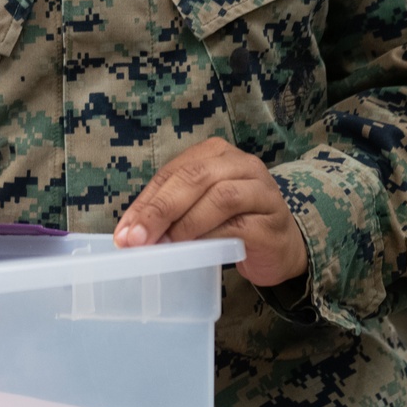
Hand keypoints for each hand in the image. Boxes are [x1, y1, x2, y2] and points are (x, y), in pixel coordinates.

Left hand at [113, 137, 308, 287]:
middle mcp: (240, 164)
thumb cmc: (232, 223)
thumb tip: (130, 234)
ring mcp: (261, 190)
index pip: (172, 172)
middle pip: (194, 178)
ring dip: (186, 224)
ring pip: (219, 197)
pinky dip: (213, 239)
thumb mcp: (196, 209)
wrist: (282, 247)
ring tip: (166, 246)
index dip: (145, 202)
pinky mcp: (273, 220)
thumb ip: (169, 213)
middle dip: (160, 210)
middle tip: (137, 239)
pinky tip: (196, 253)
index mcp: (215, 153)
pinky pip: (239, 226)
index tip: (124, 232)